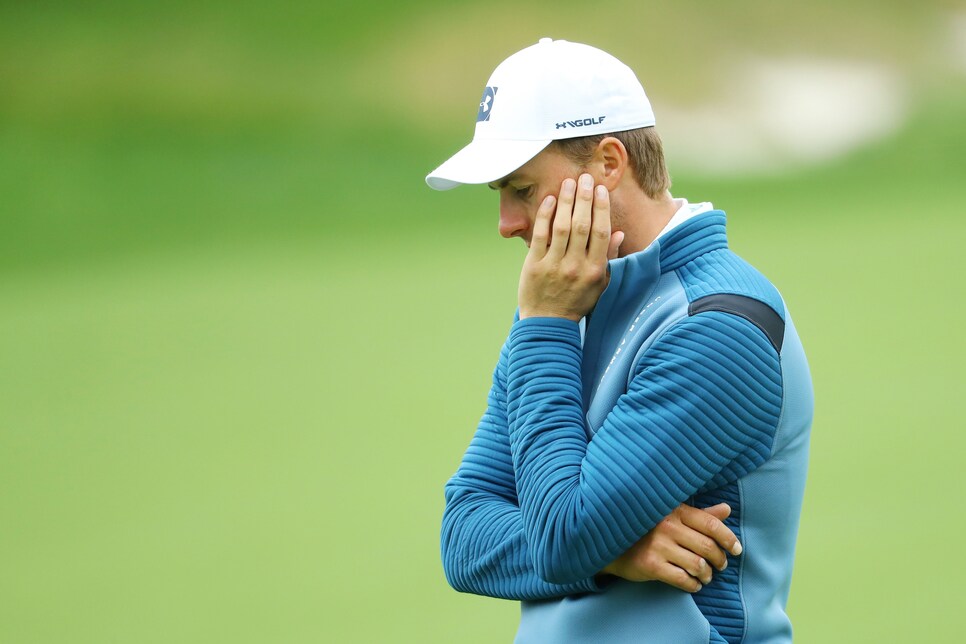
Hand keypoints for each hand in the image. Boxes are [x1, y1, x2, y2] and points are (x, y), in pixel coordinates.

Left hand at [518, 174, 623, 320]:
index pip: (601, 233)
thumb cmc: (577, 301)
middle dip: (584, 198)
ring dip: (566, 202)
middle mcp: (576, 267)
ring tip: (568, 183)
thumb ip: (609, 258)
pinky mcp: (534, 266)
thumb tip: (618, 231)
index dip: (601, 208)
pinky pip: (540, 235)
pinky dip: (545, 215)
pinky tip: (549, 200)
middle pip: (582, 225)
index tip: (601, 190)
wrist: (548, 323)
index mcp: (595, 271)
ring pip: (562, 227)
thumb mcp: (600, 284)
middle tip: (585, 178)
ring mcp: (554, 266)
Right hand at [598, 503, 742, 592]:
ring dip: (707, 574)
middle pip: (707, 546)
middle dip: (720, 559)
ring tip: (706, 576)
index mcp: (675, 511)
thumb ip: (700, 514)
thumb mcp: (672, 515)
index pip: (711, 524)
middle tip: (721, 565)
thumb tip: (726, 509)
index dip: (728, 538)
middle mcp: (668, 526)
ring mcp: (659, 546)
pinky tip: (693, 584)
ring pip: (697, 565)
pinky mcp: (651, 565)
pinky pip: (682, 579)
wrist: (612, 542)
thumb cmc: (647, 528)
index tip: (737, 549)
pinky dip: (693, 585)